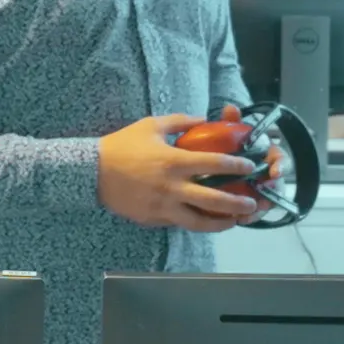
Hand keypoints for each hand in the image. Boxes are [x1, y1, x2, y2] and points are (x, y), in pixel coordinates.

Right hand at [96, 113, 266, 231]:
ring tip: (235, 222)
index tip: (248, 167)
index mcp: (173, 161)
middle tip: (252, 204)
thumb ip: (180, 122)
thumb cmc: (122, 145)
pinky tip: (206, 222)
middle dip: (237, 204)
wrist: (91, 172)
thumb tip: (201, 119)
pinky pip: (179, 223)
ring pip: (198, 222)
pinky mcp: (153, 220)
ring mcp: (162, 207)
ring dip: (221, 223)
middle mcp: (171, 187)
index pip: (213, 165)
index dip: (235, 166)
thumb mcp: (151, 125)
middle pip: (213, 200)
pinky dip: (195, 224)